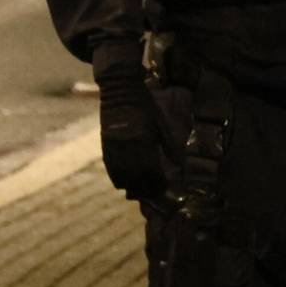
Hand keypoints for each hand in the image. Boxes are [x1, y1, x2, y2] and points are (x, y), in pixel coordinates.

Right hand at [93, 46, 166, 201]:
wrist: (120, 90)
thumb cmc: (145, 106)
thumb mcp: (161, 123)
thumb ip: (170, 144)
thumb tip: (180, 163)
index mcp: (145, 139)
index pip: (152, 170)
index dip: (157, 183)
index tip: (163, 190)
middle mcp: (129, 145)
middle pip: (136, 176)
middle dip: (144, 189)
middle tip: (152, 195)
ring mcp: (115, 145)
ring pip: (121, 174)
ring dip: (129, 186)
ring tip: (137, 193)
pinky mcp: (105, 143)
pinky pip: (110, 166)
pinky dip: (116, 177)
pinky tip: (122, 183)